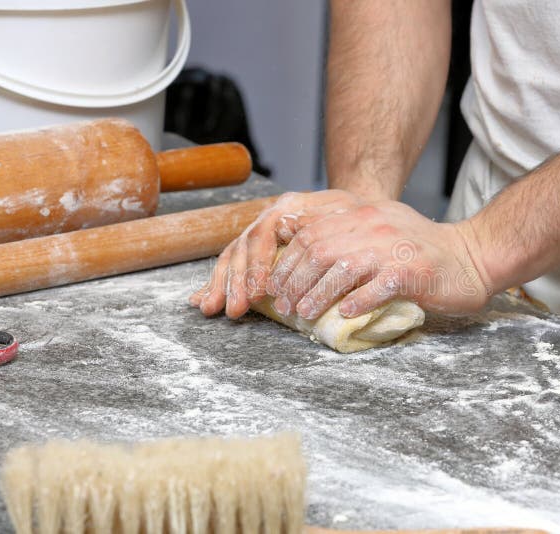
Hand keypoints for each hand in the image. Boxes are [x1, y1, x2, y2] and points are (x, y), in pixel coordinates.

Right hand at [189, 190, 363, 317]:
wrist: (358, 212)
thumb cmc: (356, 216)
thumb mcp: (346, 213)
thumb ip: (320, 221)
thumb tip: (289, 229)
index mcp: (288, 207)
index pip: (264, 235)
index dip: (258, 264)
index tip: (259, 292)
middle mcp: (269, 218)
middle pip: (244, 248)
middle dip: (236, 282)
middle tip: (234, 309)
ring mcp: (261, 232)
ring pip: (233, 256)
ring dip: (220, 285)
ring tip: (210, 309)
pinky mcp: (258, 248)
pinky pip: (232, 264)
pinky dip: (216, 283)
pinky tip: (202, 299)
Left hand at [267, 200, 493, 319]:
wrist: (471, 257)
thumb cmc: (421, 250)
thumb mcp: (380, 228)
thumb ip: (345, 232)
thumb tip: (300, 243)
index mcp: (362, 214)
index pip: (310, 233)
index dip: (286, 261)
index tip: (275, 284)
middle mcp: (374, 225)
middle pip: (319, 250)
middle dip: (294, 280)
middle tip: (284, 305)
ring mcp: (393, 248)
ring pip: (341, 268)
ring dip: (317, 294)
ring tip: (304, 313)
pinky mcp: (411, 272)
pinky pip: (376, 288)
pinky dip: (356, 302)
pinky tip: (343, 315)